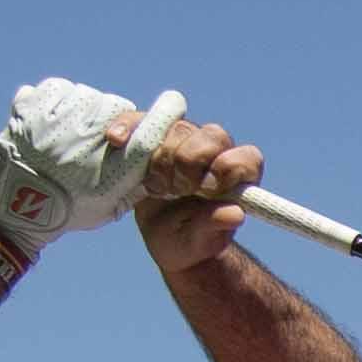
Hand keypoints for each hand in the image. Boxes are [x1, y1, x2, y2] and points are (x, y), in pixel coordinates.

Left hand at [0, 77, 163, 266]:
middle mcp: (92, 138)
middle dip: (113, 119)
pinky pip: (57, 88)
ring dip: (83, 110)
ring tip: (69, 135)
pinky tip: (52, 122)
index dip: (167, 110)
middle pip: (119, 106)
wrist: (11, 209)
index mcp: (116, 166)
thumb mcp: (111, 205)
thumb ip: (137, 181)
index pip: (152, 129)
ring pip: (88, 95)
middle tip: (96, 141)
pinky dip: (57, 101)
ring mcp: (60, 120)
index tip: (174, 101)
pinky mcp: (33, 107)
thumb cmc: (68, 210)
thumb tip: (160, 158)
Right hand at [131, 109, 270, 278]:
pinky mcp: (154, 137)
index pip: (244, 157)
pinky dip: (128, 127)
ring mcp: (185, 139)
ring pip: (177, 129)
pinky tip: (118, 140)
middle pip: (210, 137)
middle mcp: (217, 151)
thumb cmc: (194, 239)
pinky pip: (140, 120)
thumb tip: (234, 214)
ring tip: (158, 187)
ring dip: (161, 159)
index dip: (224, 170)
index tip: (206, 191)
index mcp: (239, 175)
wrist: (169, 237)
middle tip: (178, 191)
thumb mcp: (203, 241)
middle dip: (189, 164)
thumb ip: (215, 225)